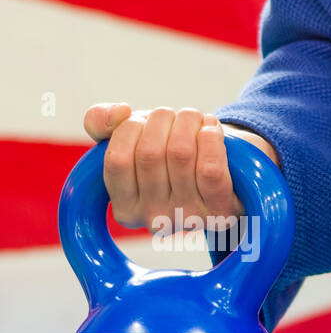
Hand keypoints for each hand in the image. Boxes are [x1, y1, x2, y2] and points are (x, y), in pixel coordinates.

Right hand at [82, 103, 279, 234]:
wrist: (226, 173)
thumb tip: (116, 114)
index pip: (116, 160)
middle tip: (175, 115)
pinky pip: (210, 170)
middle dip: (162, 119)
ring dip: (188, 122)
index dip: (129, 128)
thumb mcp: (129, 138)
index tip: (142, 119)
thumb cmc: (168, 154)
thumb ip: (102, 123)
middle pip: (150, 154)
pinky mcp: (219, 211)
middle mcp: (153, 219)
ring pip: (180, 154)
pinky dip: (210, 140)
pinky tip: (211, 129)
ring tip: (195, 118)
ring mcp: (188, 218)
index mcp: (125, 207)